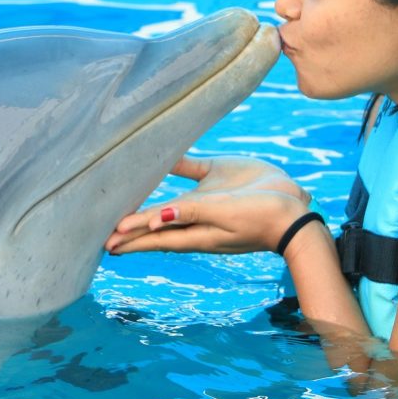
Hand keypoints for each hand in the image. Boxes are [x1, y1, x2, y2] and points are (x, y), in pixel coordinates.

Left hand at [104, 155, 310, 254]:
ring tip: (123, 206)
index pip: (153, 237)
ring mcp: (205, 200)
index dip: (129, 238)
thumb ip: (190, 212)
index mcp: (193, 232)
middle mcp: (194, 217)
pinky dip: (171, 165)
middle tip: (103, 233)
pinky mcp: (217, 179)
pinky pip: (189, 170)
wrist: (295, 210)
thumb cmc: (260, 216)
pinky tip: (159, 157)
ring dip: (145, 204)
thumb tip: (155, 220)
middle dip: (130, 229)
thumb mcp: (223, 214)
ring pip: (167, 201)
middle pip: (154, 225)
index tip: (105, 241)